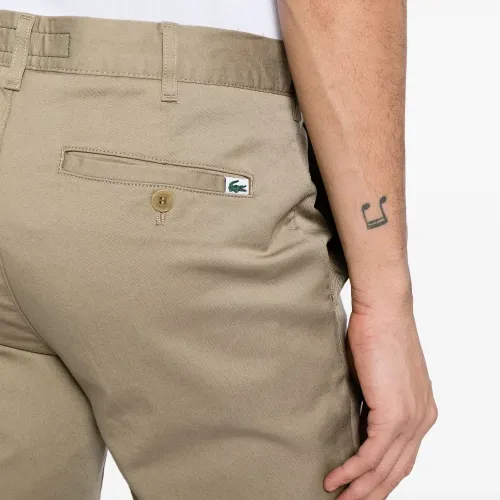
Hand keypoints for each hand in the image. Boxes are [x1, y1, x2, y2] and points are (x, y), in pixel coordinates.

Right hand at [323, 290, 437, 498]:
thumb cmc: (378, 334)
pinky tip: (337, 479)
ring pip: (384, 468)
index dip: (384, 479)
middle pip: (397, 470)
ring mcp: (411, 418)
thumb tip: (360, 416)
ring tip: (339, 499)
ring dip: (360, 489)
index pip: (404, 458)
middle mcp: (422, 420)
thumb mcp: (381, 375)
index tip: (364, 489)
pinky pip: (372, 454)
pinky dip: (353, 470)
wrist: (384, 312)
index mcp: (422, 411)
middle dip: (372, 493)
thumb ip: (377, 401)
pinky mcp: (394, 414)